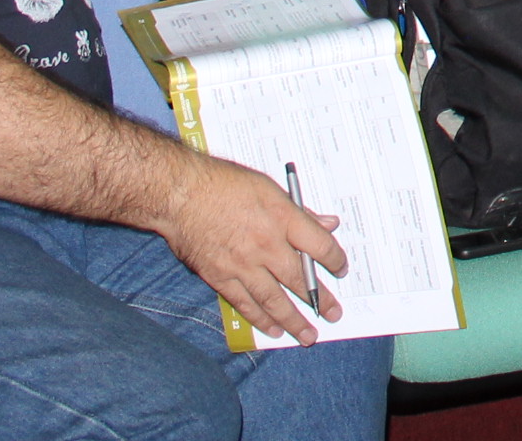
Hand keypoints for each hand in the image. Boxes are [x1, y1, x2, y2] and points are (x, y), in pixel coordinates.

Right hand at [161, 155, 345, 344]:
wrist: (180, 195)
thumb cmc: (224, 184)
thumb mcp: (270, 188)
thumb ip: (300, 211)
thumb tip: (328, 224)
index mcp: (282, 218)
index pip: (320, 245)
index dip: (335, 260)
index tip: (341, 269)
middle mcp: (266, 245)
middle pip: (299, 278)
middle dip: (320, 299)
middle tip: (333, 314)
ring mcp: (242, 265)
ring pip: (273, 300)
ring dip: (292, 320)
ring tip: (307, 335)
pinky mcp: (220, 278)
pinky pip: (245, 304)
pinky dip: (260, 319)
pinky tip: (273, 329)